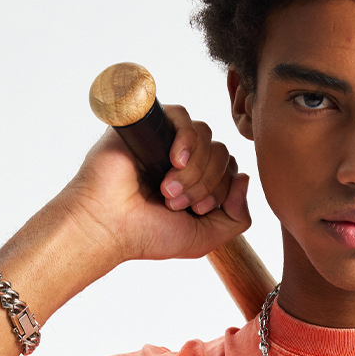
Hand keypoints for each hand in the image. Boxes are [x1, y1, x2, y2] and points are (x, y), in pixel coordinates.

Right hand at [58, 107, 250, 267]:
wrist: (108, 225)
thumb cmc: (148, 234)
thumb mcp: (205, 238)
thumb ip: (238, 217)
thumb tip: (246, 178)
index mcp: (197, 182)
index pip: (231, 171)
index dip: (222, 191)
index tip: (196, 211)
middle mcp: (184, 158)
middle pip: (222, 154)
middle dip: (205, 184)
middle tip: (175, 203)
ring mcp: (166, 139)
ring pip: (207, 137)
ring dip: (193, 170)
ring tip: (167, 189)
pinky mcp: (150, 123)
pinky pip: (184, 117)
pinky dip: (186, 141)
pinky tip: (173, 161)